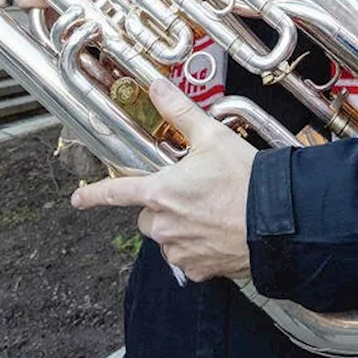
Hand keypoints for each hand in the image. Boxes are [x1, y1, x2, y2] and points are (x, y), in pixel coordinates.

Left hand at [71, 78, 256, 281]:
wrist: (278, 221)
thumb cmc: (246, 180)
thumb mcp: (213, 137)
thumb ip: (180, 112)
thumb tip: (158, 87)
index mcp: (160, 192)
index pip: (117, 193)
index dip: (94, 195)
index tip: (79, 199)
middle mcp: (164, 225)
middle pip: (148, 215)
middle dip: (164, 206)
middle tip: (192, 193)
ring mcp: (180, 250)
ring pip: (168, 238)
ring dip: (181, 227)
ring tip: (211, 212)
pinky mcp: (199, 269)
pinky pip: (188, 259)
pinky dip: (199, 247)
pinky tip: (219, 232)